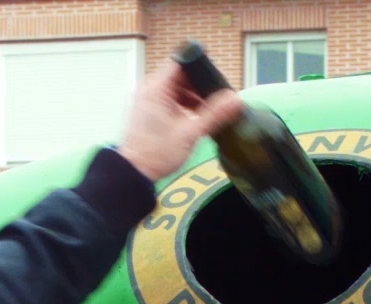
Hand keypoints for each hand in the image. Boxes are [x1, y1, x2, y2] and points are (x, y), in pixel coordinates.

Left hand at [115, 63, 245, 181]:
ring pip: (174, 89)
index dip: (201, 67)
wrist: (134, 173)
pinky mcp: (146, 111)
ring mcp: (145, 100)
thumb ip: (215, 114)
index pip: (182, 62)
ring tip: (204, 114)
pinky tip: (191, 120)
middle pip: (180, 75)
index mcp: (156, 87)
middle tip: (213, 101)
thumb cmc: (157, 153)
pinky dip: (181, 106)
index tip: (215, 79)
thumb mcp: (191, 132)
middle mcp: (148, 89)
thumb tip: (236, 100)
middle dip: (198, 87)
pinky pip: (167, 100)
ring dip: (191, 98)